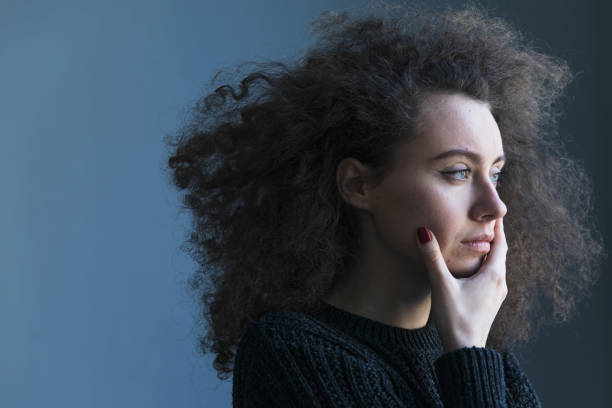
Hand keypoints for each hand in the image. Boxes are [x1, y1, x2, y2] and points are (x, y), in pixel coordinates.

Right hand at [415, 218, 507, 351]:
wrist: (466, 352)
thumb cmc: (456, 318)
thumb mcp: (442, 285)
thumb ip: (432, 258)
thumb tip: (423, 232)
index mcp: (493, 275)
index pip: (500, 244)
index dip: (498, 227)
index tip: (496, 213)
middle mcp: (499, 283)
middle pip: (500, 254)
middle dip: (494, 238)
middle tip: (486, 222)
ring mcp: (496, 295)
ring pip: (495, 267)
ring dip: (489, 253)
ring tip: (479, 241)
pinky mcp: (489, 304)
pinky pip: (491, 278)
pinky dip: (485, 266)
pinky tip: (473, 269)